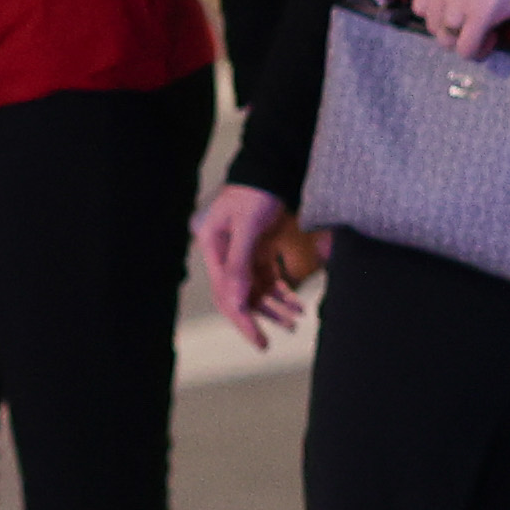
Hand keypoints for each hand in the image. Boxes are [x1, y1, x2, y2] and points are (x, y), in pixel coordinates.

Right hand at [196, 183, 311, 345]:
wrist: (273, 167)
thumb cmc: (257, 191)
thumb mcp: (248, 225)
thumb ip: (240, 263)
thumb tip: (235, 300)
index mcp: (212, 248)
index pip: (225, 293)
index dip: (241, 320)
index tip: (258, 340)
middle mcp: (224, 254)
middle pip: (238, 295)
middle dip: (257, 318)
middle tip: (272, 341)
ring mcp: (242, 253)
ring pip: (256, 290)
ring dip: (275, 307)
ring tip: (295, 320)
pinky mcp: (259, 250)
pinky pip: (268, 279)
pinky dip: (281, 292)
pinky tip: (296, 304)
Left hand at [412, 0, 509, 58]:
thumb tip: (460, 4)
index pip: (420, 4)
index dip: (438, 16)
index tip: (459, 16)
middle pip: (432, 24)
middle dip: (452, 31)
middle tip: (474, 27)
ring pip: (446, 39)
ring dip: (465, 42)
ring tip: (487, 34)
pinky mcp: (481, 15)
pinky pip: (466, 48)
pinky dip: (478, 51)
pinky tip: (493, 39)